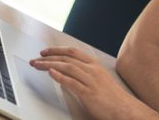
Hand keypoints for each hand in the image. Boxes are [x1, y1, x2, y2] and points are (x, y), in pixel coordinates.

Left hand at [30, 47, 153, 119]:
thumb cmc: (111, 96)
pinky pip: (72, 82)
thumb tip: (65, 73)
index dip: (57, 50)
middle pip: (67, 58)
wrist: (123, 108)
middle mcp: (92, 69)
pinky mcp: (89, 92)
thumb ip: (83, 75)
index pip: (73, 52)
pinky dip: (60, 76)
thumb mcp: (97, 80)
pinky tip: (51, 73)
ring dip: (50, 65)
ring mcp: (91, 80)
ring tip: (37, 65)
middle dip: (49, 57)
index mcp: (94, 65)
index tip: (45, 52)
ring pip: (67, 67)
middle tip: (36, 59)